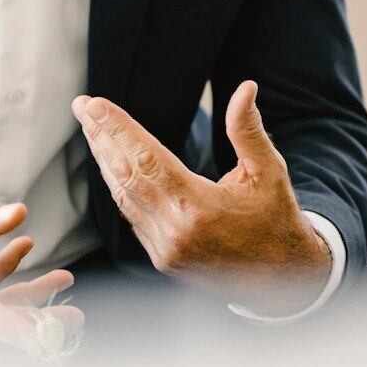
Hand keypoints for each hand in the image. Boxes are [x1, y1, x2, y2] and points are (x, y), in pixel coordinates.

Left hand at [72, 81, 331, 316]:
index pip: (146, 159)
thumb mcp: (269, 171)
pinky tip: (112, 164)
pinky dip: (119, 187)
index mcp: (199, 208)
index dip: (118, 129)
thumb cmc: (276, 218)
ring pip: (123, 197)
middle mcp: (175, 232)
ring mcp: (165, 250)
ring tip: (91, 129)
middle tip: (82, 106)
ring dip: (104, 160)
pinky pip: (132, 217)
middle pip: (125, 175)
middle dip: (101, 137)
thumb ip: (248, 130)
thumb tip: (245, 88)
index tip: (95, 105)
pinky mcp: (163, 260)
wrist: (283, 278)